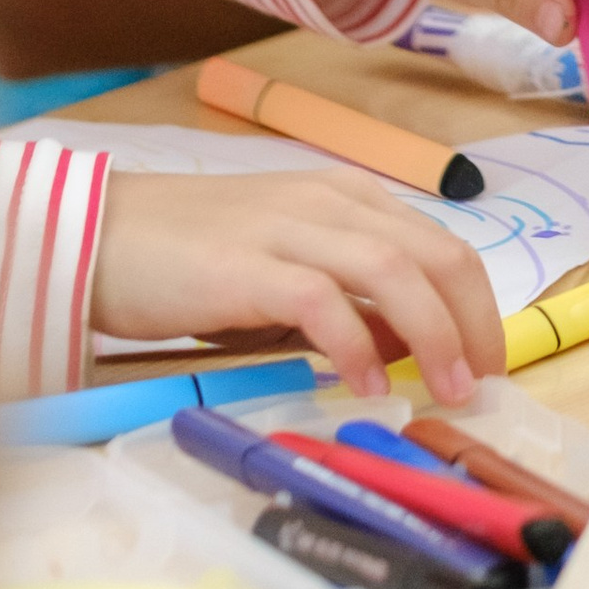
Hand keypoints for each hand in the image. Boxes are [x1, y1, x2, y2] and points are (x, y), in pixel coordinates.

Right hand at [89, 168, 502, 399]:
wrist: (101, 235)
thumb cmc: (191, 257)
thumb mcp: (286, 266)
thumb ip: (345, 294)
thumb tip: (405, 346)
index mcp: (345, 198)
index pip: (439, 244)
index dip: (475, 304)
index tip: (487, 360)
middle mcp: (329, 203)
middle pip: (434, 254)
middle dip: (472, 322)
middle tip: (483, 383)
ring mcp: (288, 229)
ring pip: (393, 270)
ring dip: (434, 335)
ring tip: (448, 390)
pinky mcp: (246, 266)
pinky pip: (322, 301)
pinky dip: (356, 345)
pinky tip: (368, 385)